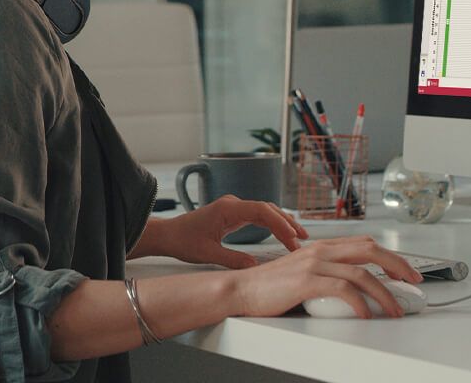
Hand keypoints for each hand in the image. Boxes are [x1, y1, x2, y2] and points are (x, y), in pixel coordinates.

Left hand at [161, 195, 308, 268]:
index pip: (262, 211)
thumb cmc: (183, 241)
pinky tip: (282, 234)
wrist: (168, 234)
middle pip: (268, 209)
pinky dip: (272, 224)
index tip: (292, 239)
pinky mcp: (234, 214)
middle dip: (287, 223)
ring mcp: (234, 208)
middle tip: (302, 241)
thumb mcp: (208, 254)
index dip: (280, 224)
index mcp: (228, 208)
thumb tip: (256, 266)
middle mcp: (233, 204)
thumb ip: (233, 260)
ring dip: (282, 223)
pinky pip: (258, 216)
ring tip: (299, 237)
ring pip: (265, 211)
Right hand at [229, 236, 424, 318]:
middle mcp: (320, 250)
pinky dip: (360, 302)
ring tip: (395, 309)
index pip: (365, 244)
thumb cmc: (269, 287)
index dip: (390, 256)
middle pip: (370, 251)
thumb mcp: (303, 273)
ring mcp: (314, 264)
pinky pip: (343, 289)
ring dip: (384, 293)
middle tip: (413, 283)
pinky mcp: (306, 280)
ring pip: (361, 273)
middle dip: (397, 266)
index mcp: (322, 247)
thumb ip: (326, 274)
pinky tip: (367, 314)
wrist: (240, 289)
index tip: (406, 271)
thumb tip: (354, 289)